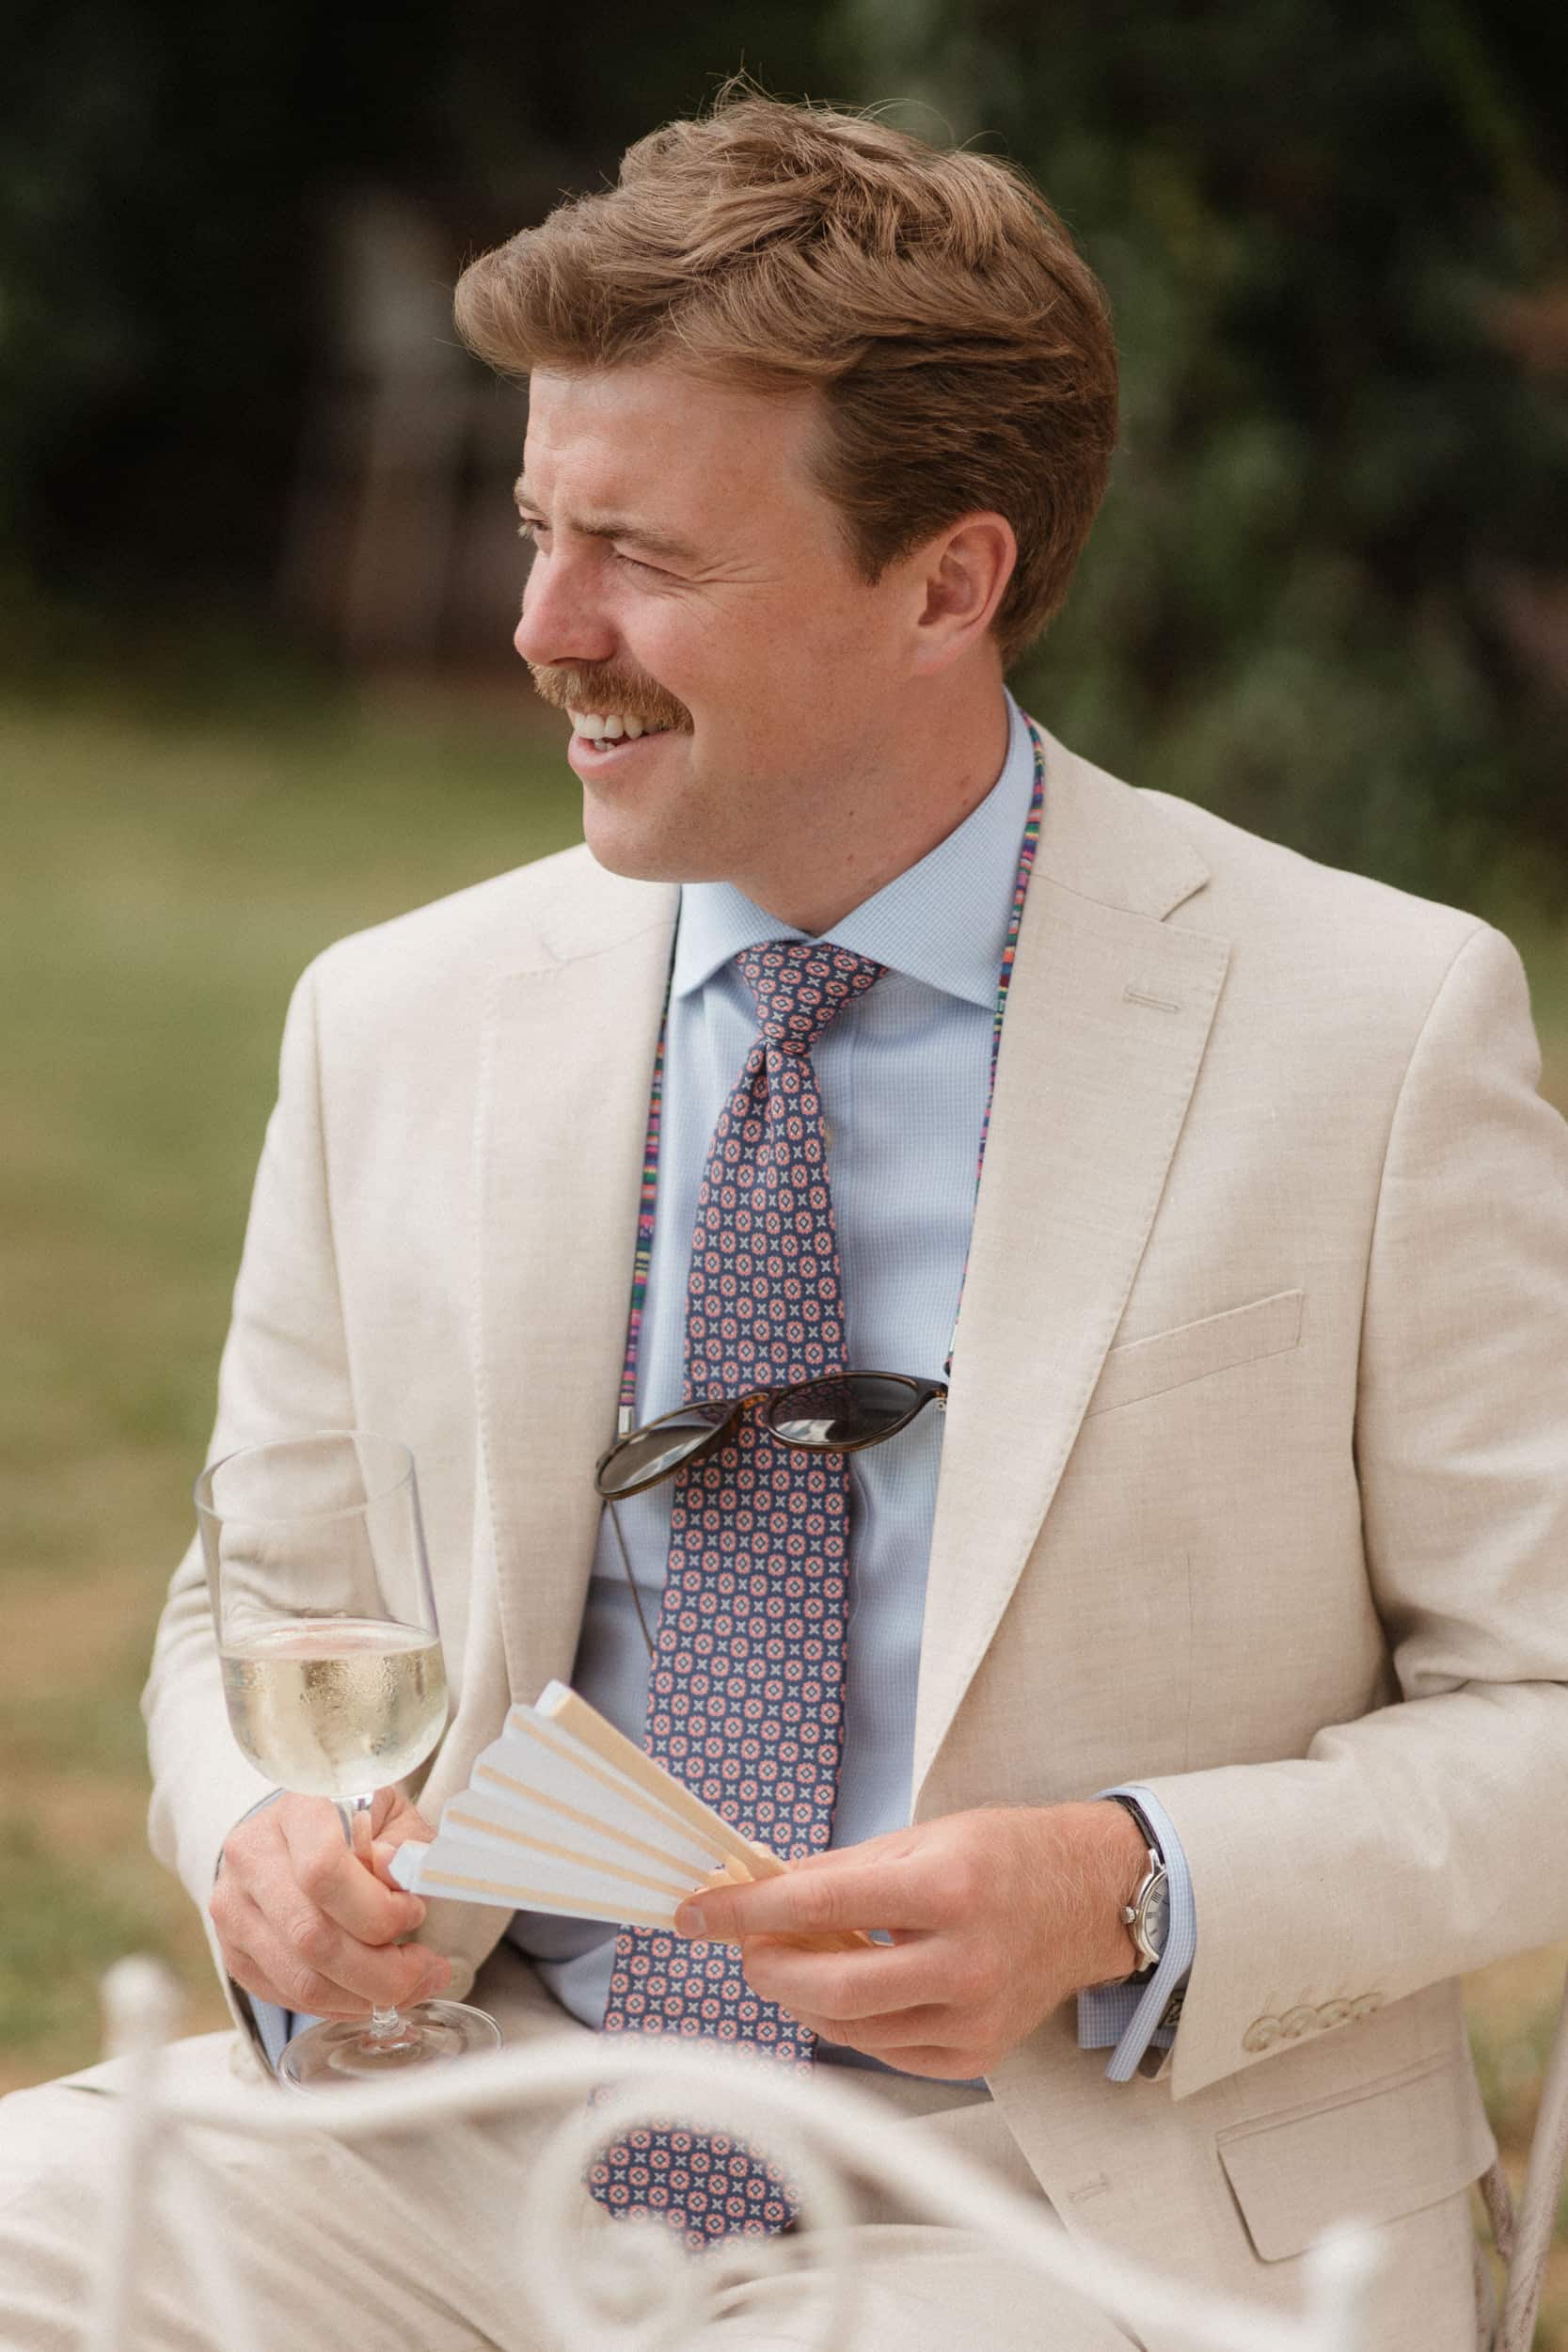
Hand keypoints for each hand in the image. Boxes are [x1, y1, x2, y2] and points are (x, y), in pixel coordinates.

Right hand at [211, 1787, 448, 2018]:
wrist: (301, 1834)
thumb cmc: (360, 1824)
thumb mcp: (395, 1819)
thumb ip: (404, 1847)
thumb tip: (394, 1871)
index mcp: (296, 1810)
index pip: (323, 1871)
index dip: (377, 1908)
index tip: (415, 1913)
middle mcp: (252, 1856)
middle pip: (311, 1936)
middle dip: (381, 1970)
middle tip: (428, 1971)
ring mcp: (234, 1908)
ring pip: (300, 1978)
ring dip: (364, 1995)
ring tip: (408, 1986)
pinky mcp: (234, 1951)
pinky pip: (288, 1996)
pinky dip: (339, 2004)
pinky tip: (370, 1992)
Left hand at [672, 1802, 1146, 2079]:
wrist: (1088, 1898)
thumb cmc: (1002, 1856)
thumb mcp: (921, 1838)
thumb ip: (839, 1871)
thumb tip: (759, 1887)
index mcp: (946, 1887)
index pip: (819, 1903)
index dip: (746, 1910)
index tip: (698, 1911)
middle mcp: (962, 1959)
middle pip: (828, 1987)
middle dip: (767, 1968)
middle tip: (746, 1947)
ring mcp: (972, 2016)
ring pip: (849, 2027)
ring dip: (802, 1995)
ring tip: (795, 1959)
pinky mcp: (976, 2053)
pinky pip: (886, 2050)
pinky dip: (850, 2021)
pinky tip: (846, 1987)